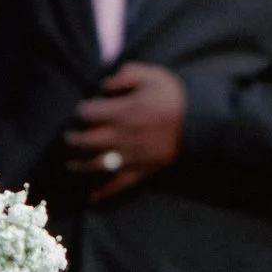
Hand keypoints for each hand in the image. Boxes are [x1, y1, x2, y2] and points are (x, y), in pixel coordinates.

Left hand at [68, 63, 183, 201]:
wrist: (201, 125)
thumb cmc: (175, 98)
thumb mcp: (153, 76)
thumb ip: (126, 75)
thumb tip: (105, 84)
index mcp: (122, 112)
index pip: (88, 113)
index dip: (82, 110)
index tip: (82, 110)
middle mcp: (121, 136)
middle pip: (86, 140)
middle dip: (73, 138)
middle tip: (69, 137)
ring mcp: (129, 156)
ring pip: (96, 164)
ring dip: (79, 165)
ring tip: (70, 163)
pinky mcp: (140, 171)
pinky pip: (117, 185)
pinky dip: (103, 192)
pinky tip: (91, 196)